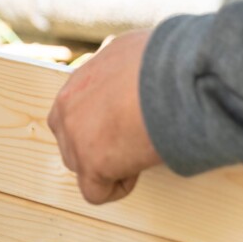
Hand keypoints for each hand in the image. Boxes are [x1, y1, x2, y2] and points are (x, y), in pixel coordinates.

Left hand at [47, 29, 162, 204]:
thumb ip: (122, 66)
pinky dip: (118, 187)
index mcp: (79, 78)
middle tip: (135, 135)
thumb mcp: (136, 49)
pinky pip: (95, 192)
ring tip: (140, 147)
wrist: (175, 78)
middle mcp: (67, 106)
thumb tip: (136, 67)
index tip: (130, 118)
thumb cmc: (168, 61)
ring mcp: (74, 136)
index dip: (103, 120)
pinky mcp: (89, 163)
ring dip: (110, 163)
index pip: (76, 110)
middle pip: (73, 139)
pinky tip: (138, 167)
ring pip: (82, 165)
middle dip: (102, 143)